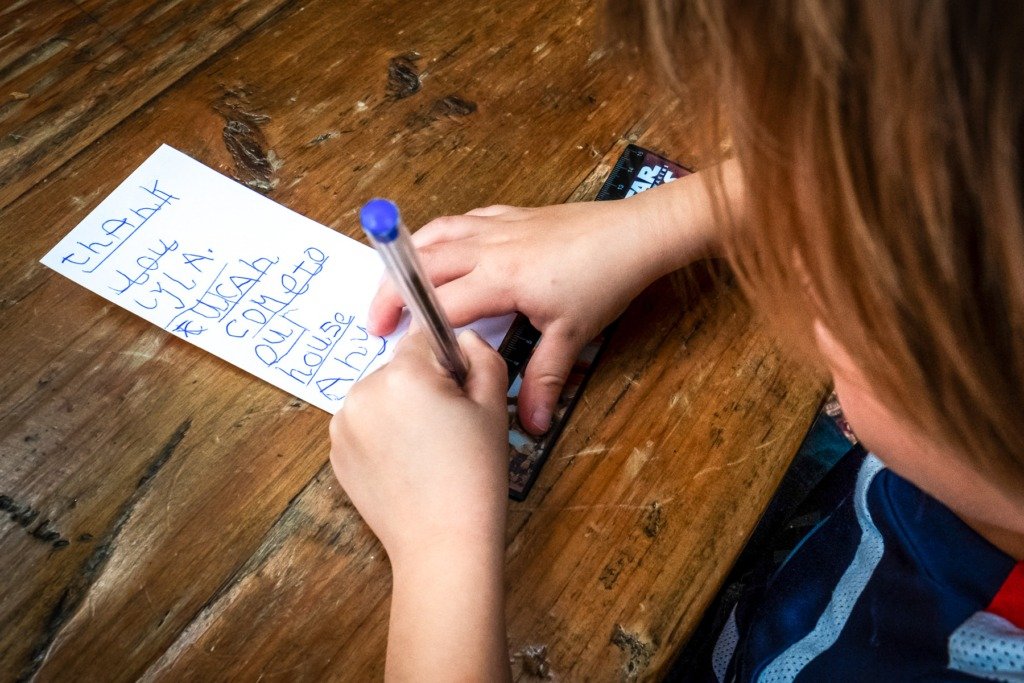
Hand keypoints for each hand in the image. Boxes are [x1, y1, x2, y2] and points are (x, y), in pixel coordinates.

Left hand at [329, 331, 510, 679]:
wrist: (443, 545)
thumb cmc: (473, 479)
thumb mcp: (493, 406)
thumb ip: (481, 356)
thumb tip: (463, 339)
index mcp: (403, 375)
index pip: (426, 338)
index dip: (449, 363)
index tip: (461, 391)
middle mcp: (364, 392)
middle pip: (401, 368)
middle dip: (425, 387)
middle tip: (451, 429)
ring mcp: (344, 425)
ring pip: (382, 396)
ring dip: (401, 410)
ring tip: (429, 452)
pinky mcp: (337, 453)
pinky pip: (365, 426)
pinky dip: (384, 436)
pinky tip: (408, 465)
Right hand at [369, 176, 719, 434]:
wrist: (634, 233)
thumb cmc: (605, 279)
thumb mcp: (573, 335)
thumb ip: (545, 379)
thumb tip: (532, 424)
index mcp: (500, 278)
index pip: (440, 304)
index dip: (413, 328)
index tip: (392, 348)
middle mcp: (489, 246)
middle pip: (422, 265)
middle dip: (391, 293)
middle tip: (376, 322)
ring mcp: (497, 226)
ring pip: (435, 235)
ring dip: (408, 260)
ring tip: (394, 286)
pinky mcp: (510, 215)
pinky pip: (460, 220)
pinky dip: (439, 236)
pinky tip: (440, 252)